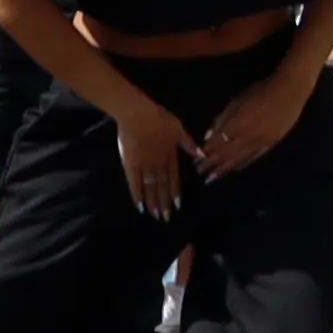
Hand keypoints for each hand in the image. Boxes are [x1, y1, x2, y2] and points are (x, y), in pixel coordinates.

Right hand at [107, 101, 190, 218]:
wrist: (138, 114)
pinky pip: (134, 182)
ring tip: (155, 215)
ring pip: (150, 188)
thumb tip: (202, 155)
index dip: (175, 192)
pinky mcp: (130, 164)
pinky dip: (137, 194)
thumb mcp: (179, 129)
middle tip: (166, 218)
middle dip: (164, 203)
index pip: (174, 179)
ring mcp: (144, 166)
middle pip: (161, 187)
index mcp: (170, 156)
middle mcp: (158, 165)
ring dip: (153, 202)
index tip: (177, 206)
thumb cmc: (159, 118)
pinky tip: (139, 206)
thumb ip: (189, 144)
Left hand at [198, 70, 312, 179]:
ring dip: (225, 169)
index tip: (196, 160)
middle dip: (212, 164)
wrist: (288, 93)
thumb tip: (208, 136)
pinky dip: (243, 164)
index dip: (206, 153)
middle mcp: (247, 137)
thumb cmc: (259, 93)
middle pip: (226, 154)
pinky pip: (254, 157)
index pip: (216, 144)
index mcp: (236, 125)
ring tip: (213, 178)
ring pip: (239, 159)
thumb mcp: (236, 102)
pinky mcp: (271, 144)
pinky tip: (235, 169)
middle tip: (200, 173)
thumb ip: (222, 120)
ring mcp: (260, 142)